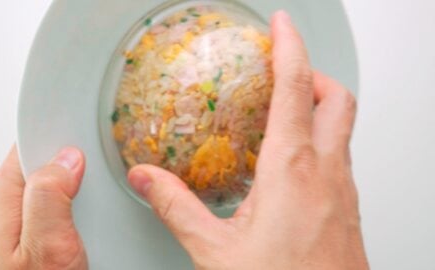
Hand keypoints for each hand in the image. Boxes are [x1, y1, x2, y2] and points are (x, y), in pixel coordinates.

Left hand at [0, 147, 87, 269]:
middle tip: (90, 191)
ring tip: (90, 213)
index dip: (61, 142)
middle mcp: (15, 199)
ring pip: (62, 178)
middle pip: (49, 159)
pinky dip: (82, 203)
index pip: (33, 143)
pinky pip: (68, 198)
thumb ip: (50, 197)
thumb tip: (67, 159)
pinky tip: (88, 220)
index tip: (83, 154)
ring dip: (82, 189)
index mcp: (7, 193)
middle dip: (75, 165)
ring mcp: (31, 212)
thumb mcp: (45, 245)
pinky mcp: (45, 225)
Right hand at [128, 11, 368, 269]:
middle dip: (313, 74)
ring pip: (341, 128)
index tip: (283, 26)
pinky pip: (339, 158)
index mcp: (292, 170)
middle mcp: (326, 172)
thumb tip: (145, 178)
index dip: (291, 48)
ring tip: (283, 113)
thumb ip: (176, 207)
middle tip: (285, 72)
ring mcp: (343, 190)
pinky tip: (292, 165)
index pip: (297, 88)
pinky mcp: (347, 208)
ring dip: (318, 108)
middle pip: (336, 98)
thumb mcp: (215, 250)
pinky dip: (319, 142)